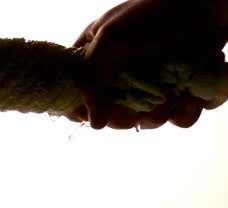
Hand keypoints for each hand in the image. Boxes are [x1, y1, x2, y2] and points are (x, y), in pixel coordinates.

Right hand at [72, 0, 226, 128]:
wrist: (204, 2)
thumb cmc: (152, 12)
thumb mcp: (110, 38)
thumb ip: (92, 79)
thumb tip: (94, 124)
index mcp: (96, 60)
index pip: (76, 95)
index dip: (82, 110)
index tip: (91, 116)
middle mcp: (120, 77)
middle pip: (111, 115)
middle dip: (124, 117)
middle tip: (134, 109)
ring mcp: (150, 86)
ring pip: (145, 120)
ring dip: (158, 115)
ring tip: (171, 93)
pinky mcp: (178, 91)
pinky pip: (177, 117)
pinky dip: (185, 112)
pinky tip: (190, 96)